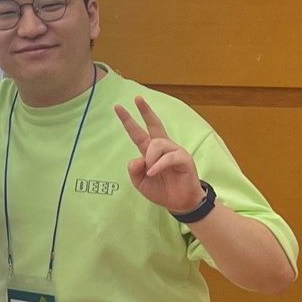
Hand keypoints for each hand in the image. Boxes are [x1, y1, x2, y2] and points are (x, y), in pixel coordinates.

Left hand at [115, 97, 204, 213]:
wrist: (179, 203)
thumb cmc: (161, 189)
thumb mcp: (139, 181)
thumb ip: (134, 169)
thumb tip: (138, 159)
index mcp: (150, 151)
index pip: (138, 132)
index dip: (128, 120)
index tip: (118, 107)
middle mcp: (162, 147)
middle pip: (154, 124)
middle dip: (145, 111)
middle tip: (137, 98)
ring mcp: (174, 151)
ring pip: (157, 143)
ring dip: (150, 157)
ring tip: (150, 171)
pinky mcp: (184, 159)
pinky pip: (169, 157)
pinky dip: (158, 165)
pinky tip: (153, 172)